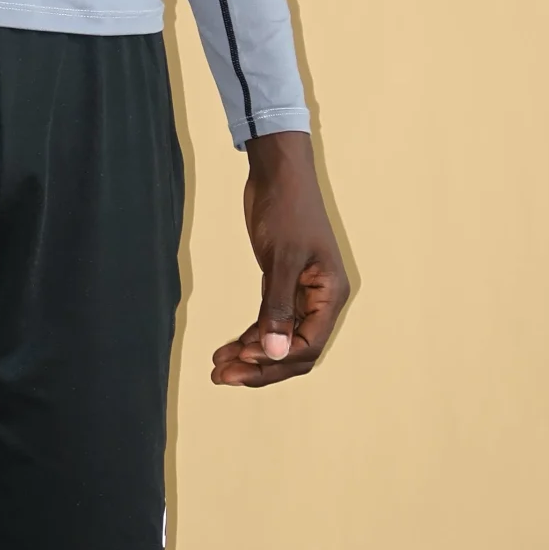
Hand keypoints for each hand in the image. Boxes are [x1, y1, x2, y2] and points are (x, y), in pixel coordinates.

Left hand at [211, 130, 349, 386]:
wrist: (277, 172)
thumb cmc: (286, 208)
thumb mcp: (281, 258)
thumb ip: (277, 307)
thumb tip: (273, 353)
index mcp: (330, 295)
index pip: (308, 347)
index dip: (274, 361)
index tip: (240, 364)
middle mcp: (321, 300)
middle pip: (294, 351)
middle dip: (259, 367)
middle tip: (221, 377)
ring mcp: (302, 293)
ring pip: (279, 339)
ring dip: (250, 356)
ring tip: (218, 369)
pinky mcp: (283, 284)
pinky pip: (270, 322)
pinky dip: (250, 336)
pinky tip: (228, 347)